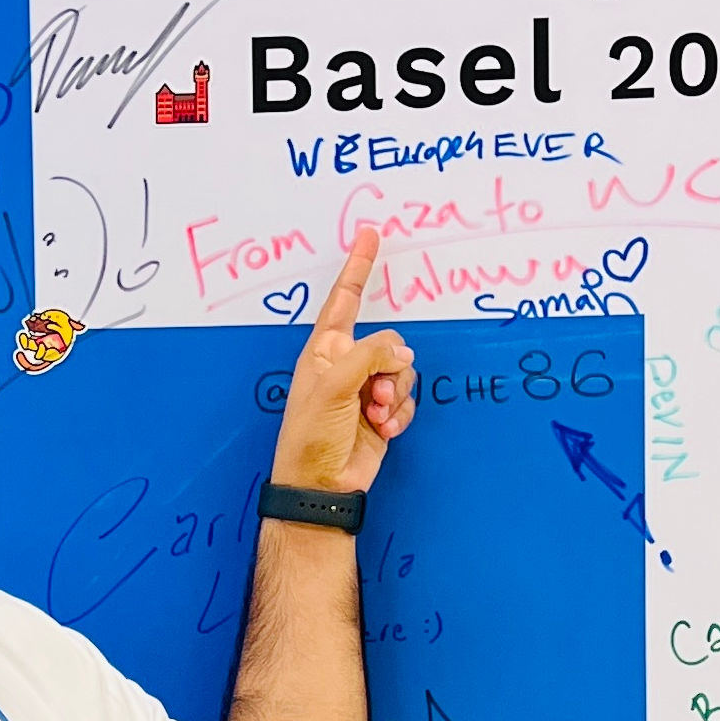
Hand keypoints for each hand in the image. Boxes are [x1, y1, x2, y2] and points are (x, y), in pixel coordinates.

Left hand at [270, 230, 415, 493]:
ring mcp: (366, 390)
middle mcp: (345, 366)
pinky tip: (384, 429)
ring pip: (402, 371)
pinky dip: (401, 413)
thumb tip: (403, 352)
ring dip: (396, 394)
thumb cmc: (312, 435)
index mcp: (324, 351)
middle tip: (375, 393)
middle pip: (388, 343)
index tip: (369, 236)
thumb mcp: (335, 386)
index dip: (358, 268)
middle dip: (390, 367)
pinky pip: (407, 399)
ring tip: (377, 414)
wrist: (322, 484)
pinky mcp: (383, 414)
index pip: (344, 300)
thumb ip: (371, 356)